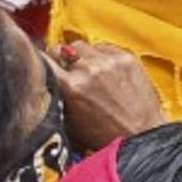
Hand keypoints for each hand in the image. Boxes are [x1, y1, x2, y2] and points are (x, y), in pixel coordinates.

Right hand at [51, 40, 167, 148]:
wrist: (142, 135)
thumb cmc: (106, 136)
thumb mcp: (68, 122)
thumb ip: (54, 96)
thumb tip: (43, 79)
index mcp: (70, 86)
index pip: (43, 58)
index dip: (39, 62)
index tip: (40, 65)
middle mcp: (89, 70)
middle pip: (61, 49)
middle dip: (60, 60)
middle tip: (65, 72)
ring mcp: (110, 62)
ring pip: (82, 46)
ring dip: (80, 57)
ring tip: (86, 73)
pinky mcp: (127, 58)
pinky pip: (104, 47)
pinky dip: (101, 56)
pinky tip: (104, 72)